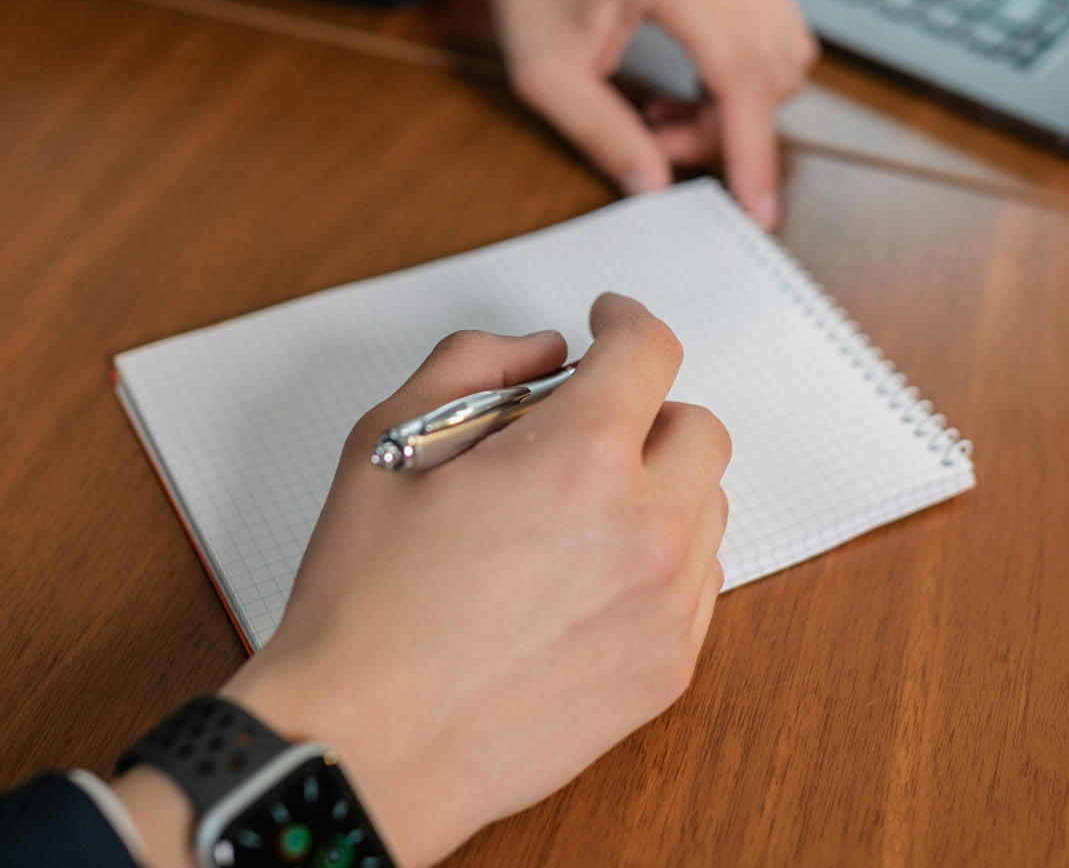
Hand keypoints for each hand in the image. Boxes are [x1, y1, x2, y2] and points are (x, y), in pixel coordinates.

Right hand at [212, 295, 731, 864]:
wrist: (363, 746)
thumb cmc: (363, 607)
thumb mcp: (387, 443)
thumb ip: (472, 366)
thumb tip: (542, 354)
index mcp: (578, 457)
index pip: (650, 351)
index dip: (625, 321)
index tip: (608, 324)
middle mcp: (644, 527)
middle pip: (698, 428)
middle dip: (644, 411)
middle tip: (579, 430)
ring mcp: (666, 606)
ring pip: (705, 508)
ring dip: (657, 489)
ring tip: (571, 515)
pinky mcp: (667, 670)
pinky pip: (698, 587)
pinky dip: (659, 562)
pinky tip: (585, 578)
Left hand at [395, 0, 815, 228]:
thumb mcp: (544, 75)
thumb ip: (601, 133)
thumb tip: (653, 187)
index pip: (741, 80)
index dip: (752, 154)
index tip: (757, 211)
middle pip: (768, 74)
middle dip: (726, 130)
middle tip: (657, 139)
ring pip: (783, 57)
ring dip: (739, 103)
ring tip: (666, 108)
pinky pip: (777, 31)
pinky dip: (745, 71)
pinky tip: (689, 78)